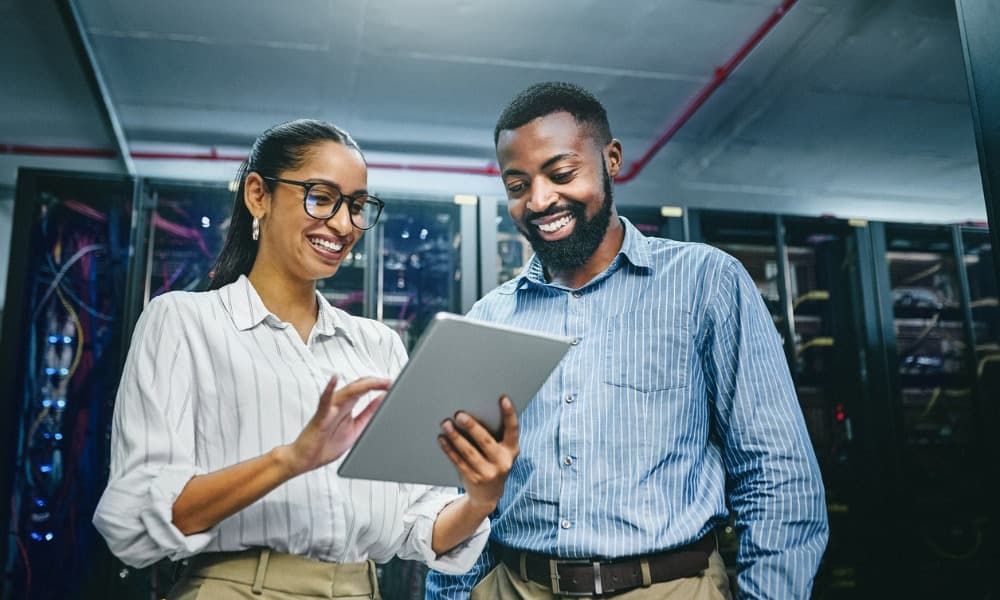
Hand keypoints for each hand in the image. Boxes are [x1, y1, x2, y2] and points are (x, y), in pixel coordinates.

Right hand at [284, 375, 389, 475]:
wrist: (305, 459)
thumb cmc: (326, 445)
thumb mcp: (355, 429)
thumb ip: (367, 414)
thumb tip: (382, 400)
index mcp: (346, 407)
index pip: (364, 389)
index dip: (379, 385)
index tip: (393, 383)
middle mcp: (338, 404)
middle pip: (358, 387)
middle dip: (375, 382)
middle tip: (390, 381)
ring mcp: (328, 409)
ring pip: (347, 391)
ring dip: (363, 385)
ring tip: (377, 381)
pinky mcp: (320, 417)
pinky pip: (324, 401)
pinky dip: (329, 389)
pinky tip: (335, 379)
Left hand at [438, 396, 518, 512]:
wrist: (488, 496)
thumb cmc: (493, 463)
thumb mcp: (501, 452)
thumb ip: (495, 436)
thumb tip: (473, 412)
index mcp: (512, 450)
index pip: (513, 430)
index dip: (509, 414)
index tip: (503, 399)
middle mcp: (502, 462)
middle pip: (486, 441)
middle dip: (472, 427)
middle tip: (459, 414)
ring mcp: (488, 473)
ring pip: (469, 452)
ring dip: (456, 437)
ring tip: (446, 424)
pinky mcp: (473, 479)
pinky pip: (458, 461)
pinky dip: (449, 449)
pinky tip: (442, 439)